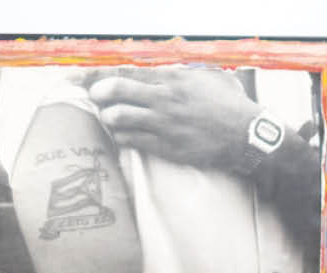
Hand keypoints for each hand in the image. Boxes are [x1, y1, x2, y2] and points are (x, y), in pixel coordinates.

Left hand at [81, 67, 262, 170]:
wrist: (246, 136)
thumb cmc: (228, 105)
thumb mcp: (205, 78)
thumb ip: (178, 73)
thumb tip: (156, 72)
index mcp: (173, 78)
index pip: (127, 71)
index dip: (99, 74)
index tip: (80, 77)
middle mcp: (165, 98)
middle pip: (115, 91)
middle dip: (98, 93)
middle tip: (96, 97)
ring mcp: (164, 124)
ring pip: (117, 117)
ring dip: (109, 117)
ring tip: (112, 117)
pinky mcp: (166, 146)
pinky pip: (130, 140)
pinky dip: (122, 135)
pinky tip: (125, 134)